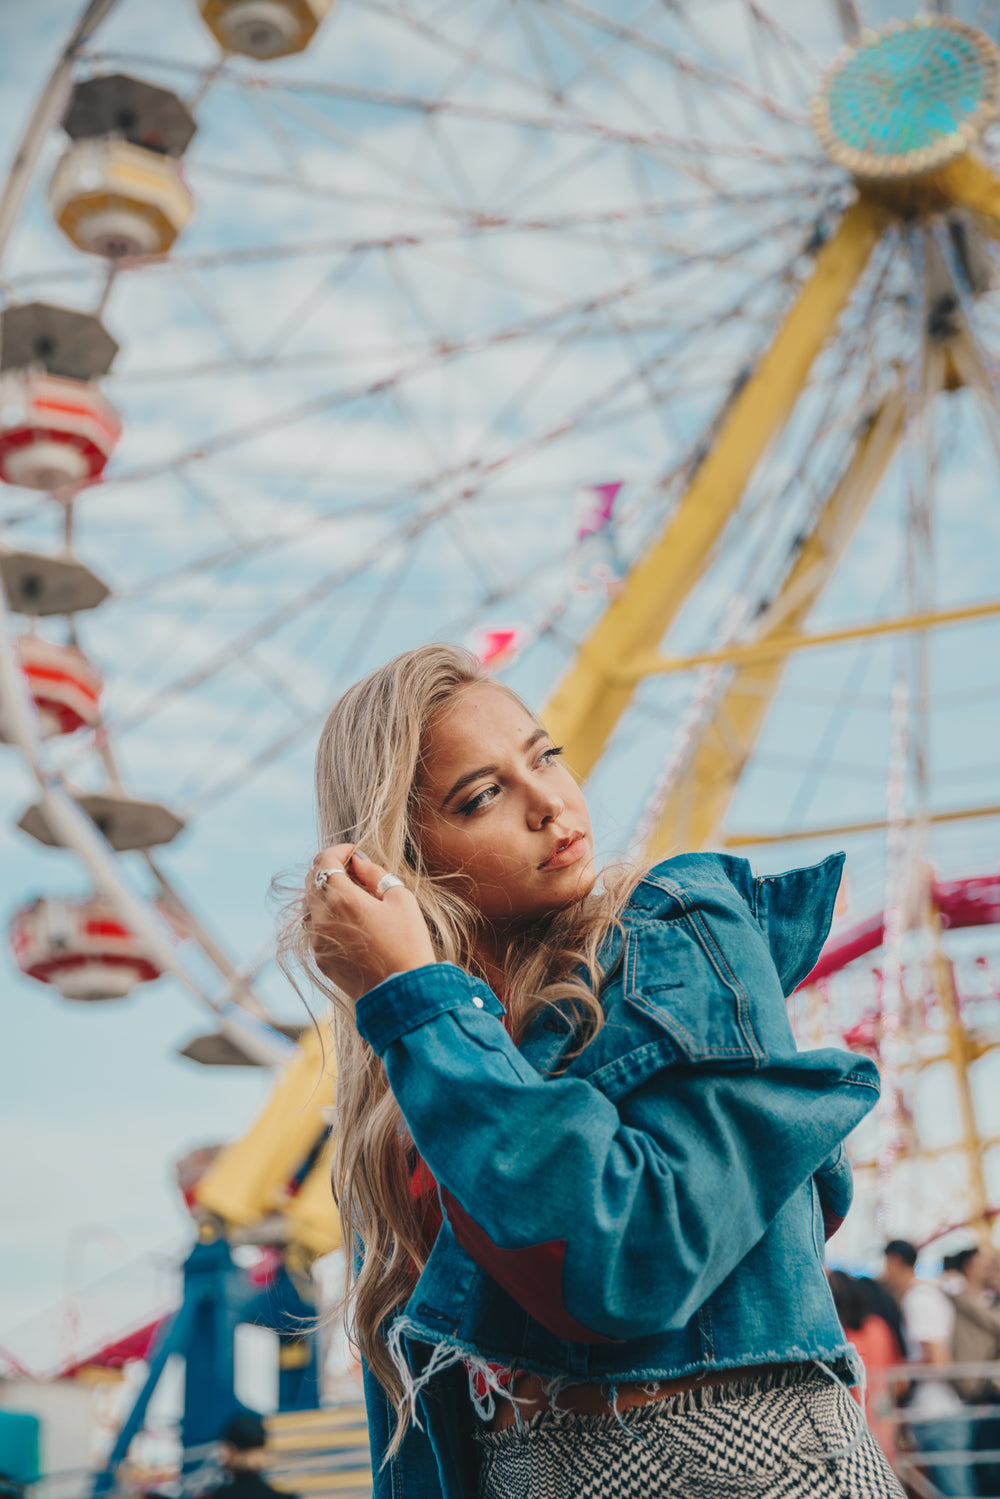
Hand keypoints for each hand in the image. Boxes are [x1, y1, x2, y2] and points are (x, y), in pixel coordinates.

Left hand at [306, 844, 435, 1001]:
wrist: (402, 992)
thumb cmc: (408, 943)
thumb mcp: (400, 899)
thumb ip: (375, 874)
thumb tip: (358, 861)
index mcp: (342, 898)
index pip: (324, 860)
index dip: (338, 850)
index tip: (353, 853)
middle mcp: (322, 917)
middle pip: (312, 880)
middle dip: (331, 870)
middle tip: (355, 873)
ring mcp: (317, 939)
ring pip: (311, 904)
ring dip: (327, 894)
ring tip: (353, 898)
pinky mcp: (320, 958)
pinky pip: (315, 928)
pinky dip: (327, 917)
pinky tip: (350, 923)